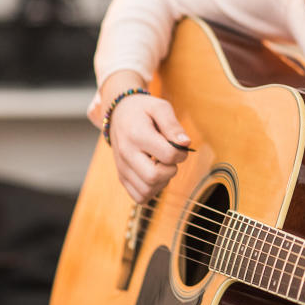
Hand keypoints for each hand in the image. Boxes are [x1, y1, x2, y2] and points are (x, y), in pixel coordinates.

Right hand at [102, 72, 191, 202]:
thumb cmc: (143, 110)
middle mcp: (126, 154)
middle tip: (170, 158)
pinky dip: (152, 191)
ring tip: (162, 165)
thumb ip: (173, 126)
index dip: (181, 153)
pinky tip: (155, 175)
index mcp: (137, 134)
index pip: (168, 155)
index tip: (180, 146)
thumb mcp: (160, 108)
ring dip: (162, 182)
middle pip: (154, 177)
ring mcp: (122, 168)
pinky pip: (139, 196)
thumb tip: (185, 144)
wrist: (118, 114)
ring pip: (147, 190)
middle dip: (171, 170)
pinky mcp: (122, 177)